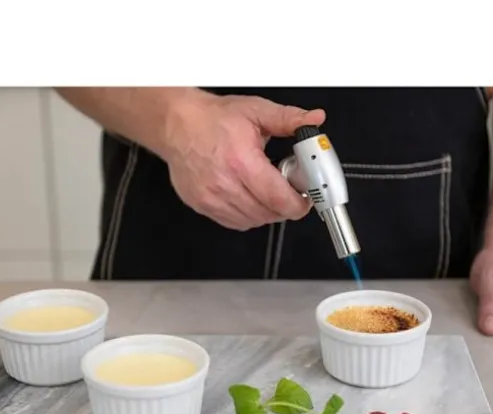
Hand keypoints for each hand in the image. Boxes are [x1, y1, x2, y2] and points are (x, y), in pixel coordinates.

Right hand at [162, 91, 325, 229]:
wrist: (177, 125)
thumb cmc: (213, 119)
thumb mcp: (256, 111)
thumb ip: (289, 119)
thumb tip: (315, 119)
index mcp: (242, 161)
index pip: (278, 199)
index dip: (298, 205)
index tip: (305, 199)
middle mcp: (225, 184)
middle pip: (268, 214)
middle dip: (284, 207)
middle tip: (287, 190)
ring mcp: (212, 199)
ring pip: (253, 221)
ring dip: (267, 212)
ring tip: (265, 191)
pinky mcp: (202, 206)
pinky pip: (235, 222)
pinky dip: (248, 216)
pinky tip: (249, 197)